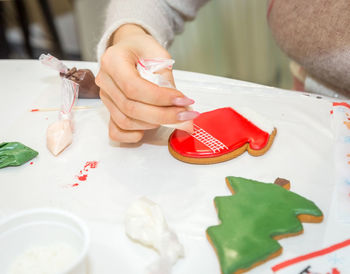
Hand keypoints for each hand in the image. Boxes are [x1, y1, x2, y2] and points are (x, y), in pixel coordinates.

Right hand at [96, 24, 197, 142]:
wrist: (128, 49)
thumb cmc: (142, 49)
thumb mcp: (159, 54)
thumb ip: (166, 78)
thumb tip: (180, 105)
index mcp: (112, 61)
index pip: (133, 87)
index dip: (160, 98)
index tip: (183, 100)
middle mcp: (105, 81)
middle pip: (131, 108)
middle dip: (162, 115)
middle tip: (185, 114)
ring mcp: (105, 98)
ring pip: (126, 121)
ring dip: (153, 123)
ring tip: (172, 115)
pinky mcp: (109, 110)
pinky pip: (116, 131)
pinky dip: (134, 135)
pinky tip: (152, 126)